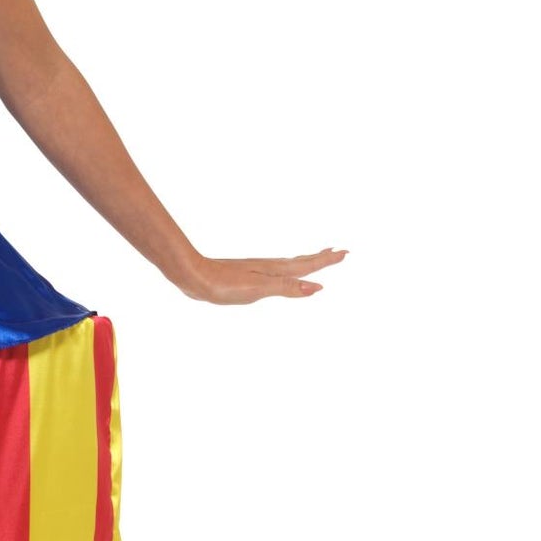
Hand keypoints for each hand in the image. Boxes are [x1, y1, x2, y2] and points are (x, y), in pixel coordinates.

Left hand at [180, 247, 346, 302]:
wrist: (194, 276)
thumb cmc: (225, 285)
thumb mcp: (259, 289)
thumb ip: (287, 288)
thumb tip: (316, 288)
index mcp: (276, 270)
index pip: (308, 265)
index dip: (326, 261)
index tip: (345, 253)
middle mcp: (270, 267)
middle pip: (301, 261)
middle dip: (321, 258)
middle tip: (339, 252)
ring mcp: (259, 270)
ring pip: (289, 264)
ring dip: (306, 261)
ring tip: (316, 257)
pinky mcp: (247, 275)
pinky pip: (276, 270)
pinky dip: (287, 269)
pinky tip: (281, 273)